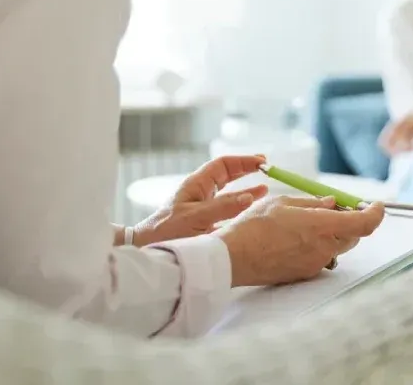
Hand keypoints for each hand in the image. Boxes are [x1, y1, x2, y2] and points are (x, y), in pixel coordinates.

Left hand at [133, 155, 268, 245]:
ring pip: (227, 193)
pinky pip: (225, 211)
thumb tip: (250, 196)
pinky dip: (239, 209)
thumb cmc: (165, 232)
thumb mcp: (196, 218)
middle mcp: (199, 194)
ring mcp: (200, 208)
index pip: (223, 165)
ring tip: (264, 188)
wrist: (146, 251)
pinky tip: (249, 212)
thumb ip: (223, 207)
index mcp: (196, 185)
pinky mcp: (202, 224)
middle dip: (246, 170)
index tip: (262, 161)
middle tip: (266, 167)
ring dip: (245, 190)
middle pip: (226, 175)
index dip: (243, 161)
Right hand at [216, 196, 385, 286]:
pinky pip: (321, 257)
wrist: (233, 257)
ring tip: (307, 222)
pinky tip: (295, 238)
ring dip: (333, 234)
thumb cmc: (254, 226)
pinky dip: (318, 245)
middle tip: (335, 208)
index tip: (377, 205)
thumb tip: (332, 203)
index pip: (364, 223)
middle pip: (353, 235)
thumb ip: (312, 203)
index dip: (376, 213)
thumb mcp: (283, 203)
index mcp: (321, 226)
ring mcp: (315, 264)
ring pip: (337, 247)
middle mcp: (324, 248)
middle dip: (350, 221)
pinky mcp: (305, 274)